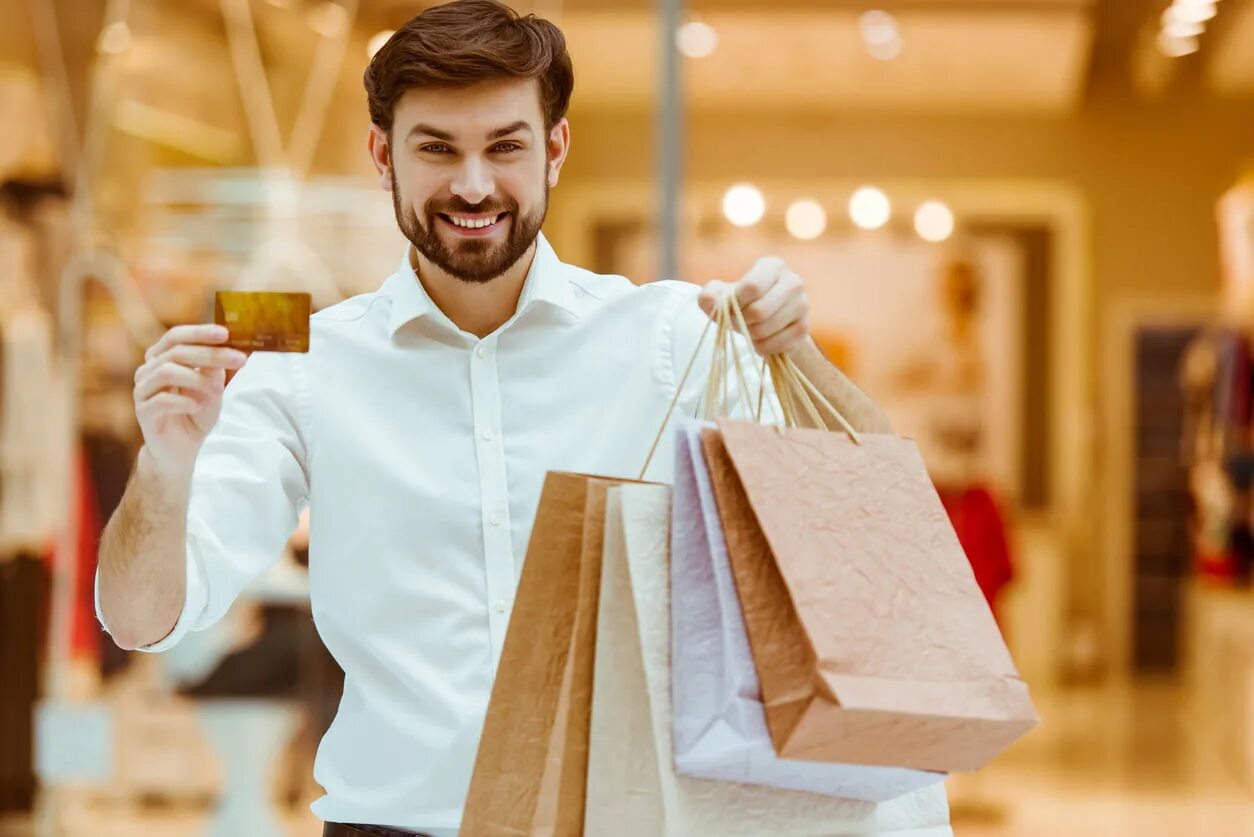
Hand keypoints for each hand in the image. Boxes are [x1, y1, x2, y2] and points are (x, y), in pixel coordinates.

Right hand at [133, 325, 247, 477]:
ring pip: (167, 371)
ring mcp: (142, 390)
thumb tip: (227, 345)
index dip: (199, 332)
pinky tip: (197, 406)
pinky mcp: (143, 411)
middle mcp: (148, 370)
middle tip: (239, 359)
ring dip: (198, 379)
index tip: (225, 333)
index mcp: (162, 358)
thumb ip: (214, 367)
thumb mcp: (212, 386)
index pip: (176, 336)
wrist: (181, 449)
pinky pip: (162, 399)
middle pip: (176, 352)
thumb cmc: (196, 412)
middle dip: (211, 354)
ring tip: (217, 391)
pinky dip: (185, 401)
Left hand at [697, 256, 810, 355]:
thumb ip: (708, 295)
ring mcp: (803, 305)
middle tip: (736, 323)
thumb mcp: (720, 295)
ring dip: (750, 336)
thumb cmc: (740, 303)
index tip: (729, 308)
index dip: (735, 304)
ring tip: (749, 330)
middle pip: (759, 311)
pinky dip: (763, 347)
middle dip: (741, 322)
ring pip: (766, 329)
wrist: (765, 321)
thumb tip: (709, 301)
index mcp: (773, 266)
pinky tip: (761, 340)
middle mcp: (793, 281)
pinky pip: (778, 344)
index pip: (751, 287)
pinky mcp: (805, 327)